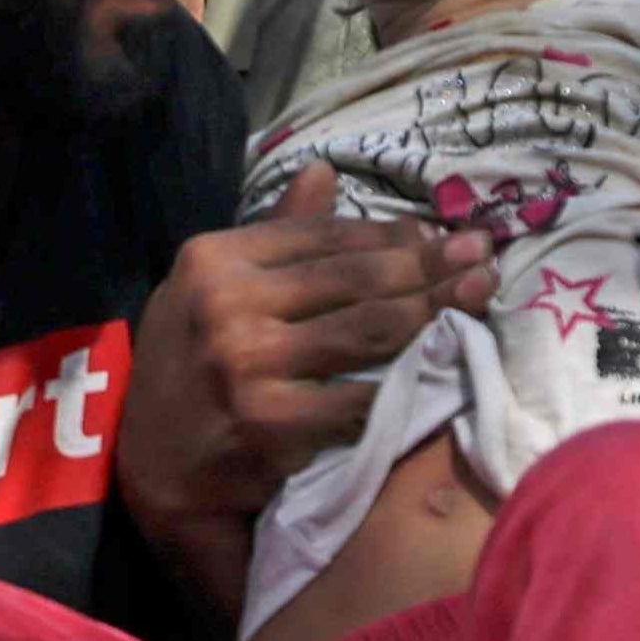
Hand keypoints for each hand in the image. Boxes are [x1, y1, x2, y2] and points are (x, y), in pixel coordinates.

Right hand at [118, 165, 486, 536]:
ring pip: (371, 331)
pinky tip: (445, 365)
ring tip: (478, 297)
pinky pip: (364, 398)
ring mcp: (249, 367)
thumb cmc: (191, 368)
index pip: (325, 234)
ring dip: (437, 312)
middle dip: (432, 265)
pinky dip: (410, 382)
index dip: (394, 234)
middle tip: (483, 258)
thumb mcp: (210, 290)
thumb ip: (273, 236)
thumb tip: (326, 171)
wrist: (156, 468)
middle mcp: (227, 305)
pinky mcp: (273, 425)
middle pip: (358, 278)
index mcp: (214, 260)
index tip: (440, 234)